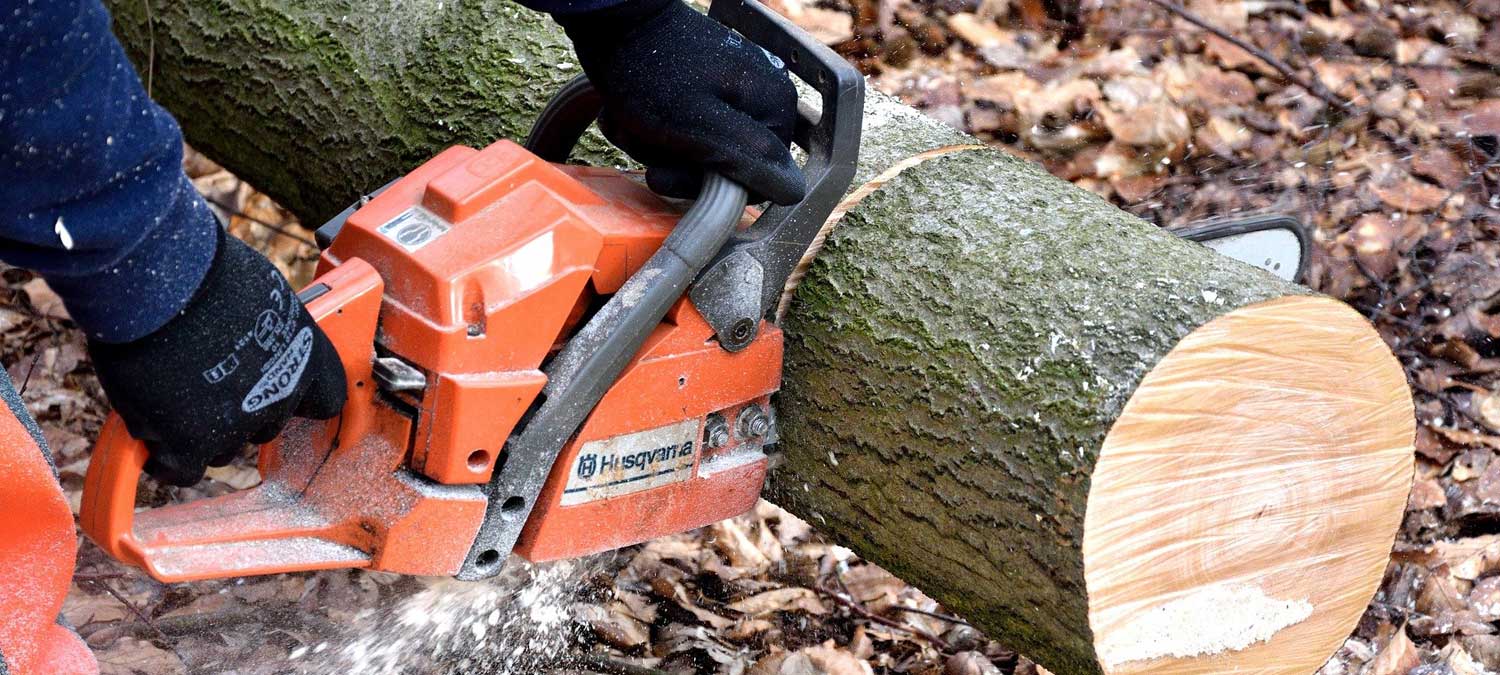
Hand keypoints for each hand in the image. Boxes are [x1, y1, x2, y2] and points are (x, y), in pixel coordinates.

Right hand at [88, 229, 345, 485]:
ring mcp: (238, 424)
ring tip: (170, 395)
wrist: (159, 286)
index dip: (298, 397)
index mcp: (308, 358)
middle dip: (240, 410)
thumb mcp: (261, 293)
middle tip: (206, 382)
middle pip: (266, 425)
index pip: (324, 400)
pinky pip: (182, 470)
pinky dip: (167, 458)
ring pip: (224, 448)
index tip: (276, 390)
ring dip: (201, 430)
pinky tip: (154, 436)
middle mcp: (281, 396)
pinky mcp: (191, 443)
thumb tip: (251, 336)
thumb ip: (265, 329)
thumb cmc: (203, 272)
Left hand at [558, 0, 805, 204]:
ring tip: (632, 123)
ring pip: (697, 154)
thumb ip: (751, 159)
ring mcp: (731, 94)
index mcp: (774, 107)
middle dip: (676, 163)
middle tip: (646, 144)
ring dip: (656, 148)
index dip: (713, 186)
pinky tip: (631, 117)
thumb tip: (794, 191)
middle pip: (725, 167)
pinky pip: (682, 133)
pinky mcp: (701, 91)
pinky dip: (651, 133)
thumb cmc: (651, 74)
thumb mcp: (702, 126)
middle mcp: (760, 99)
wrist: (611, 23)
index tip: (671, 172)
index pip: (758, 179)